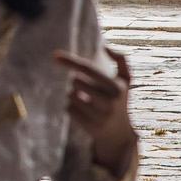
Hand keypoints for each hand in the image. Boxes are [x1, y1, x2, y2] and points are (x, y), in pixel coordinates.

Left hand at [53, 48, 138, 170]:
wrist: (119, 133)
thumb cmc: (119, 99)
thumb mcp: (126, 80)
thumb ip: (121, 59)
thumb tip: (105, 47)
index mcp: (117, 87)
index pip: (89, 69)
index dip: (71, 61)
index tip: (55, 56)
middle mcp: (110, 102)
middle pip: (76, 82)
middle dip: (75, 82)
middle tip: (84, 88)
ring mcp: (100, 116)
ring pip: (71, 96)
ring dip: (73, 95)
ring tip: (84, 100)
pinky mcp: (89, 126)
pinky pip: (68, 109)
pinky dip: (71, 107)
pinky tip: (81, 110)